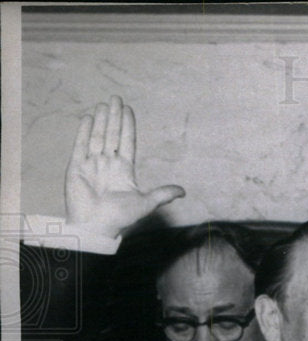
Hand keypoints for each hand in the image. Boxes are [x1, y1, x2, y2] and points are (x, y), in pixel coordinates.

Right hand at [65, 95, 184, 237]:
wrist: (96, 227)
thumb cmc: (120, 218)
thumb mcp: (145, 203)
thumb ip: (162, 194)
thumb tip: (183, 191)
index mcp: (124, 170)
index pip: (126, 142)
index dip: (127, 126)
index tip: (128, 109)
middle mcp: (108, 164)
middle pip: (111, 135)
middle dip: (114, 117)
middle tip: (116, 98)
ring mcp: (92, 164)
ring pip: (97, 136)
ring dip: (100, 120)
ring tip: (103, 104)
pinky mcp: (76, 167)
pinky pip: (80, 145)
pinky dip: (83, 131)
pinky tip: (88, 117)